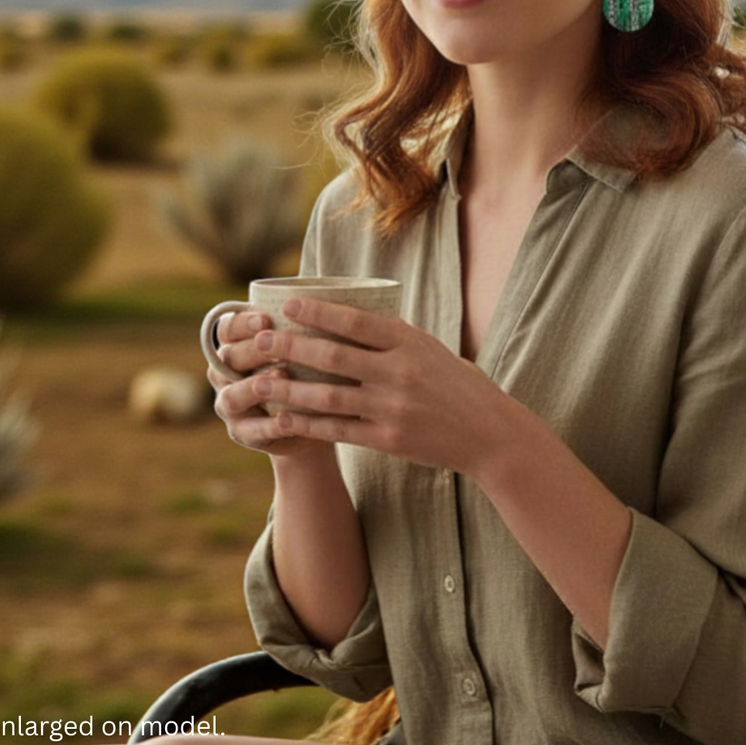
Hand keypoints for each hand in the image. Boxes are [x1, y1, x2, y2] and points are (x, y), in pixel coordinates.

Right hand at [207, 308, 344, 461]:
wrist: (313, 421)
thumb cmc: (312, 372)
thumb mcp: (307, 347)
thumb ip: (305, 327)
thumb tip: (333, 297)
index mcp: (235, 346)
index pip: (226, 328)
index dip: (242, 322)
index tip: (267, 317)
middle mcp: (225, 375)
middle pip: (227, 359)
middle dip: (250, 350)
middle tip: (272, 343)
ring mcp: (230, 406)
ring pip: (232, 396)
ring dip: (253, 387)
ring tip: (280, 377)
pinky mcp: (243, 433)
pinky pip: (251, 430)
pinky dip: (269, 424)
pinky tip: (287, 418)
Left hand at [247, 296, 520, 475]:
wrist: (488, 432)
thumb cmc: (454, 383)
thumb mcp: (427, 347)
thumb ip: (389, 336)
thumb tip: (340, 314)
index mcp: (409, 342)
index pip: (355, 321)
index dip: (318, 312)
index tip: (288, 305)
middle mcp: (399, 372)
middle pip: (333, 357)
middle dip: (290, 348)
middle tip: (258, 340)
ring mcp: (392, 408)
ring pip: (328, 397)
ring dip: (288, 389)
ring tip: (258, 382)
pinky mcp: (388, 439)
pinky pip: (337, 430)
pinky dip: (306, 424)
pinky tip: (282, 418)